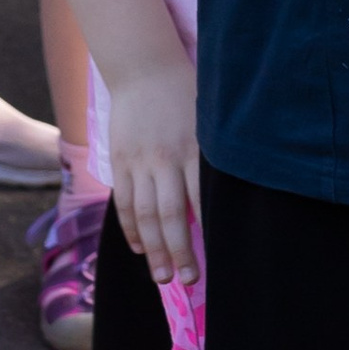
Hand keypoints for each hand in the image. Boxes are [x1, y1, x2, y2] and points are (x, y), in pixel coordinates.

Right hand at [106, 53, 200, 283]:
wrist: (144, 68)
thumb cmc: (187, 95)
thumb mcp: (210, 122)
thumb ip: (214, 158)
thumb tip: (227, 199)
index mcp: (194, 149)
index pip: (202, 200)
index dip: (206, 234)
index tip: (215, 259)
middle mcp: (166, 158)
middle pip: (170, 215)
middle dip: (179, 252)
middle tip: (187, 281)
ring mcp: (139, 161)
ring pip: (145, 214)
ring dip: (153, 249)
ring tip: (161, 277)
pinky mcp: (121, 160)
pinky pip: (124, 201)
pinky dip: (131, 228)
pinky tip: (141, 248)